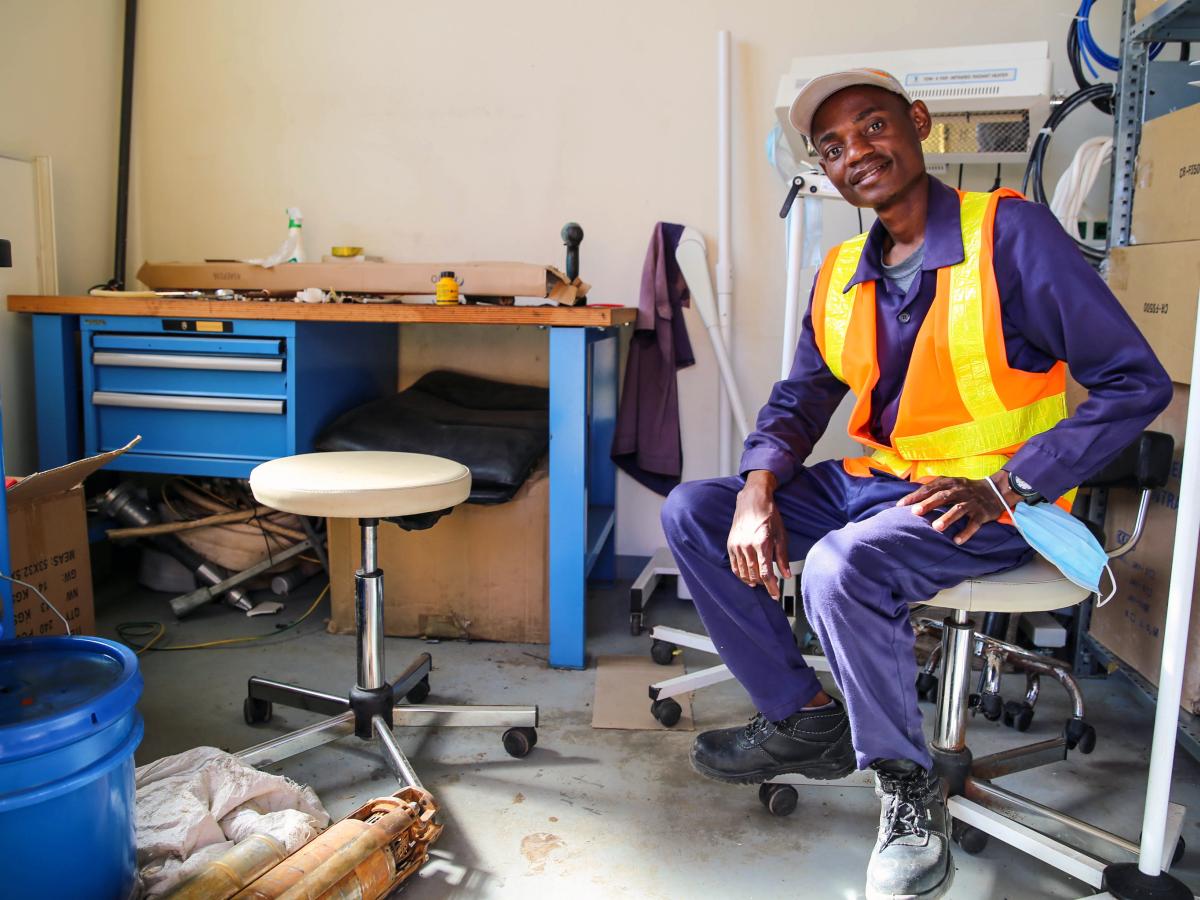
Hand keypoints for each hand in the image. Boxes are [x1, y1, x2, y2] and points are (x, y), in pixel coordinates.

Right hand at [727, 471, 789, 599]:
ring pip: (743, 573)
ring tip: (760, 584)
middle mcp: (747, 546)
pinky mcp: (731, 544)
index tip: (776, 595)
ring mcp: (737, 546)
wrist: (752, 500)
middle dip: (764, 585)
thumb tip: (786, 575)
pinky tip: (748, 577)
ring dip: (752, 581)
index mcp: (762, 544)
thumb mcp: (781, 536)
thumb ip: (783, 557)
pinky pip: (734, 566)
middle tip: (771, 587)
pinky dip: (741, 575)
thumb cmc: (769, 516)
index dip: (772, 588)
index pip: (766, 574)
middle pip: (754, 575)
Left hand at [896, 472, 1021, 544]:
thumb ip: (933, 487)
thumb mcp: (951, 483)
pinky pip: (974, 523)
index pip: (929, 488)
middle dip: (928, 504)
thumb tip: (910, 494)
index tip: (901, 505)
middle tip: (915, 512)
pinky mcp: (982, 513)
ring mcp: (972, 502)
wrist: (996, 491)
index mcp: (950, 483)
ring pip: (958, 509)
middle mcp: (960, 490)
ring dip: (947, 518)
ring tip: (936, 527)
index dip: (915, 495)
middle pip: (943, 496)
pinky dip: (966, 532)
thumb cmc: (966, 489)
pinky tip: (958, 540)